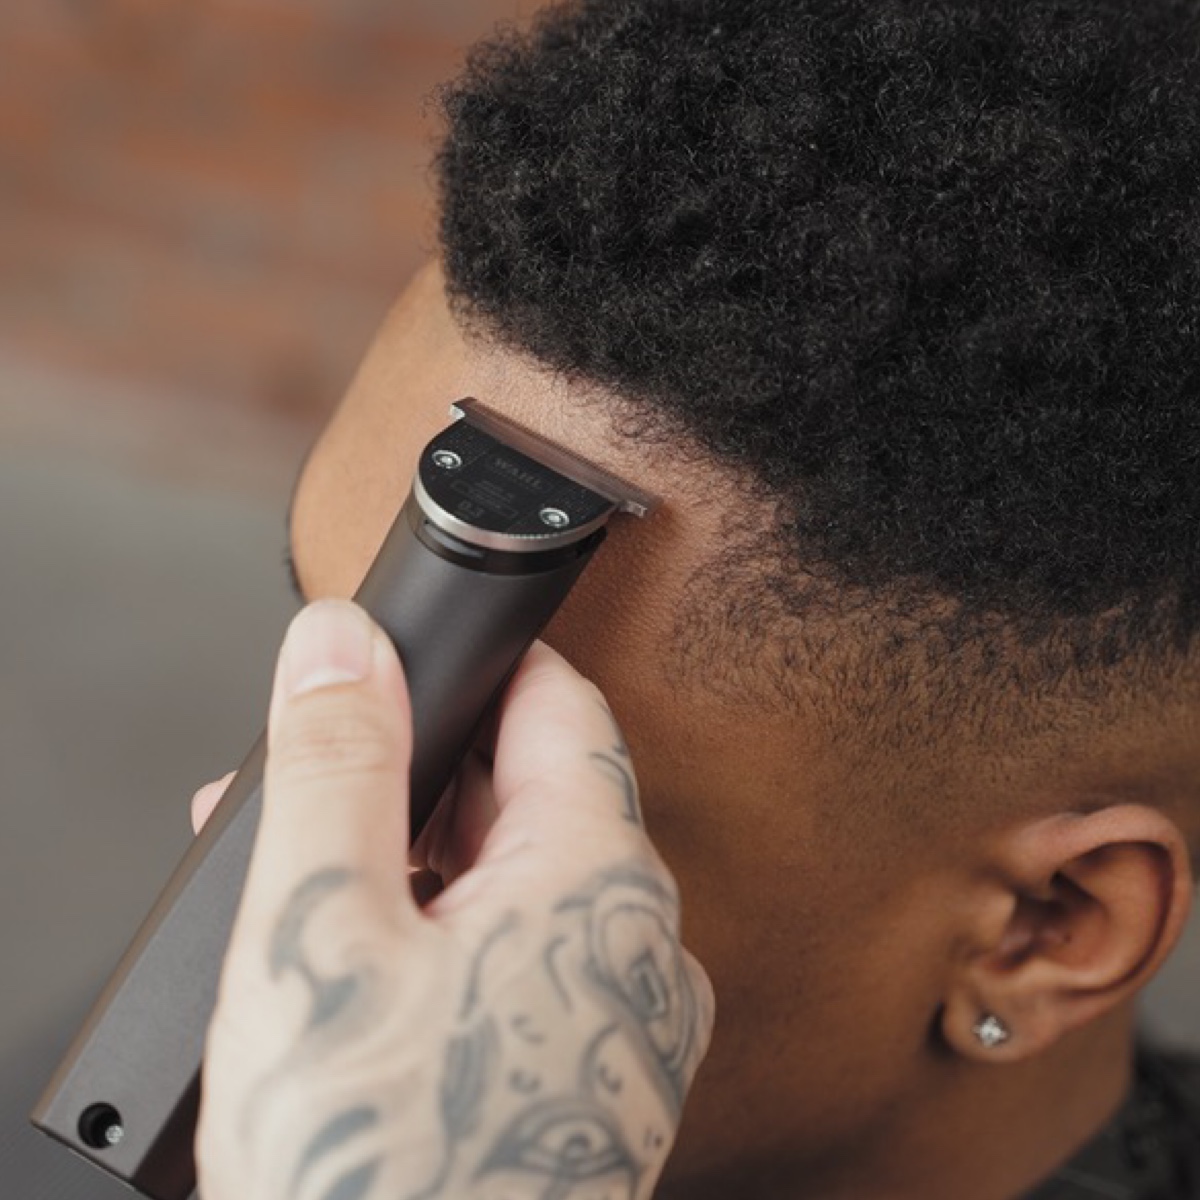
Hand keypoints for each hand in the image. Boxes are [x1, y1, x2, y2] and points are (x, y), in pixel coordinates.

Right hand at [194, 599, 714, 1199]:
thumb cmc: (382, 1171)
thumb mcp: (323, 933)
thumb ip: (337, 766)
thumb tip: (340, 644)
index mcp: (601, 881)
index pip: (561, 710)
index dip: (483, 669)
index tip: (418, 655)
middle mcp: (638, 944)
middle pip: (528, 799)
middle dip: (411, 780)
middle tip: (312, 786)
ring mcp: (622, 1018)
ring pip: (518, 884)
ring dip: (414, 864)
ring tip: (311, 882)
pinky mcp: (589, 1077)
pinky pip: (522, 963)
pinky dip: (445, 939)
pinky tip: (368, 967)